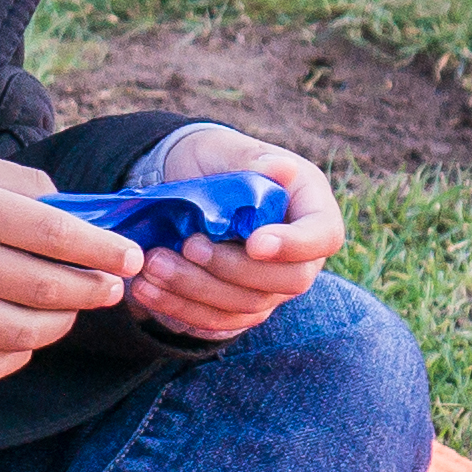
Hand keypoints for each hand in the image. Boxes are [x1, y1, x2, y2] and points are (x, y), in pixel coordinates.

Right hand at [0, 146, 141, 383]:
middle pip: (45, 287)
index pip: (51, 231)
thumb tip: (77, 212)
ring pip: (24, 333)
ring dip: (63, 323)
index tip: (129, 256)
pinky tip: (26, 335)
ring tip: (71, 308)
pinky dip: (20, 354)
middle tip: (114, 286)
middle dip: (94, 289)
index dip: (101, 249)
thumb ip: (15, 181)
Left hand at [124, 130, 344, 341]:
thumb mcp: (228, 150)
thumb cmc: (214, 160)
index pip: (323, 237)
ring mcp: (270, 285)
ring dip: (198, 291)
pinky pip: (218, 321)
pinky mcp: (237, 305)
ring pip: (248, 306)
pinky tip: (147, 290)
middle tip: (189, 245)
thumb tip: (283, 169)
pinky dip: (181, 308)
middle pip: (289, 281)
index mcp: (309, 209)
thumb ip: (254, 161)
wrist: (183, 182)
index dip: (295, 246)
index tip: (255, 242)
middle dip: (233, 269)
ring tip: (154, 265)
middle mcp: (299, 255)